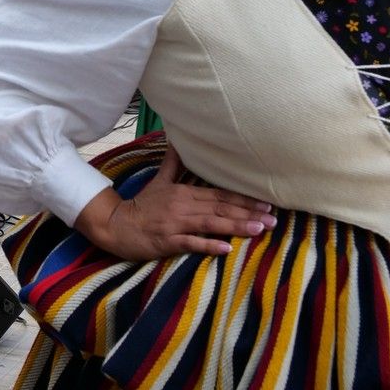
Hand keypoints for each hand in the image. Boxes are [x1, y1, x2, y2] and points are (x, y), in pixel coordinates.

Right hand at [73, 146, 276, 260]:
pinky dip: (208, 245)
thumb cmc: (141, 204)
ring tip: (259, 230)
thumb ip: (173, 164)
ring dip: (236, 226)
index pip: (219, 195)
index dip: (243, 199)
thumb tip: (176, 140)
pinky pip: (191, 243)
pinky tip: (226, 248)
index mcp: (184, 192)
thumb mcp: (158, 181)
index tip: (265, 203)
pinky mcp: (167, 241)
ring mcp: (176, 224)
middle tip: (273, 219)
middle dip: (248, 213)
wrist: (116, 223)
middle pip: (220, 208)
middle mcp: (183, 206)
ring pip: (211, 223)